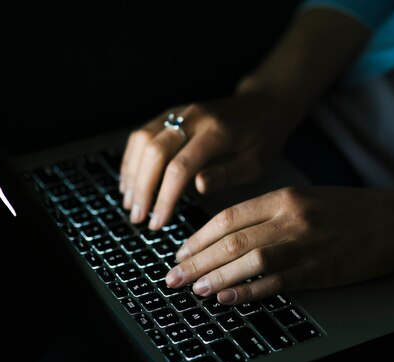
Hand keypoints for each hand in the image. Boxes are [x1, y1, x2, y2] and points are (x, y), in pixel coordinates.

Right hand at [119, 94, 292, 228]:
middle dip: (143, 189)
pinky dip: (132, 159)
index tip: (159, 223)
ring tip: (130, 204)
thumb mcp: (256, 163)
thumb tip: (198, 186)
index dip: (165, 197)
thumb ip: (227, 174)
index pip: (181, 166)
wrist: (263, 105)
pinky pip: (142, 134)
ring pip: (142, 140)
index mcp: (217, 132)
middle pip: (155, 152)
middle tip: (139, 218)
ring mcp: (179, 112)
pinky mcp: (170, 113)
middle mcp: (194, 117)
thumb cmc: (262, 140)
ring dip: (132, 174)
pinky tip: (129, 182)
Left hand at [165, 185, 393, 303]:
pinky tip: (227, 299)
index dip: (199, 236)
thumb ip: (271, 211)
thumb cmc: (353, 209)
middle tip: (173, 275)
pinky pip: (276, 283)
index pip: (229, 216)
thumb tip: (232, 233)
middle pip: (232, 240)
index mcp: (286, 196)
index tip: (180, 251)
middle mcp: (291, 218)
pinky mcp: (320, 271)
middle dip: (197, 260)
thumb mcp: (309, 197)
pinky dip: (249, 293)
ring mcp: (306, 245)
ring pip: (249, 262)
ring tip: (193, 289)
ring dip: (217, 277)